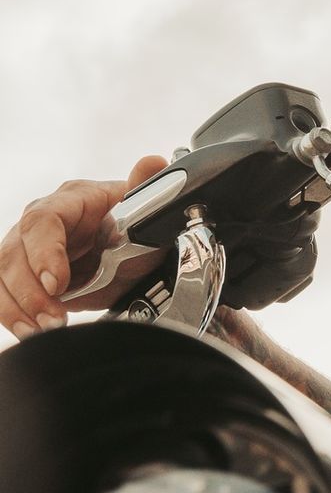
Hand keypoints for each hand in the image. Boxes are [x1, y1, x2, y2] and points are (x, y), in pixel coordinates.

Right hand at [0, 154, 168, 341]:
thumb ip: (145, 188)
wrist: (130, 253)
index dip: (45, 252)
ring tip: (44, 328)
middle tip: (55, 317)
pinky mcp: (18, 273)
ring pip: (0, 275)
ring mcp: (24, 248)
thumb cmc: (133, 227)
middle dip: (31, 292)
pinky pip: (1, 292)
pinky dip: (12, 315)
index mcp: (69, 200)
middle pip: (13, 253)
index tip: (59, 282)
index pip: (42, 221)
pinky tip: (30, 330)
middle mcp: (39, 222)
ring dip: (18, 307)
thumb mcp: (144, 211)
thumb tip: (153, 162)